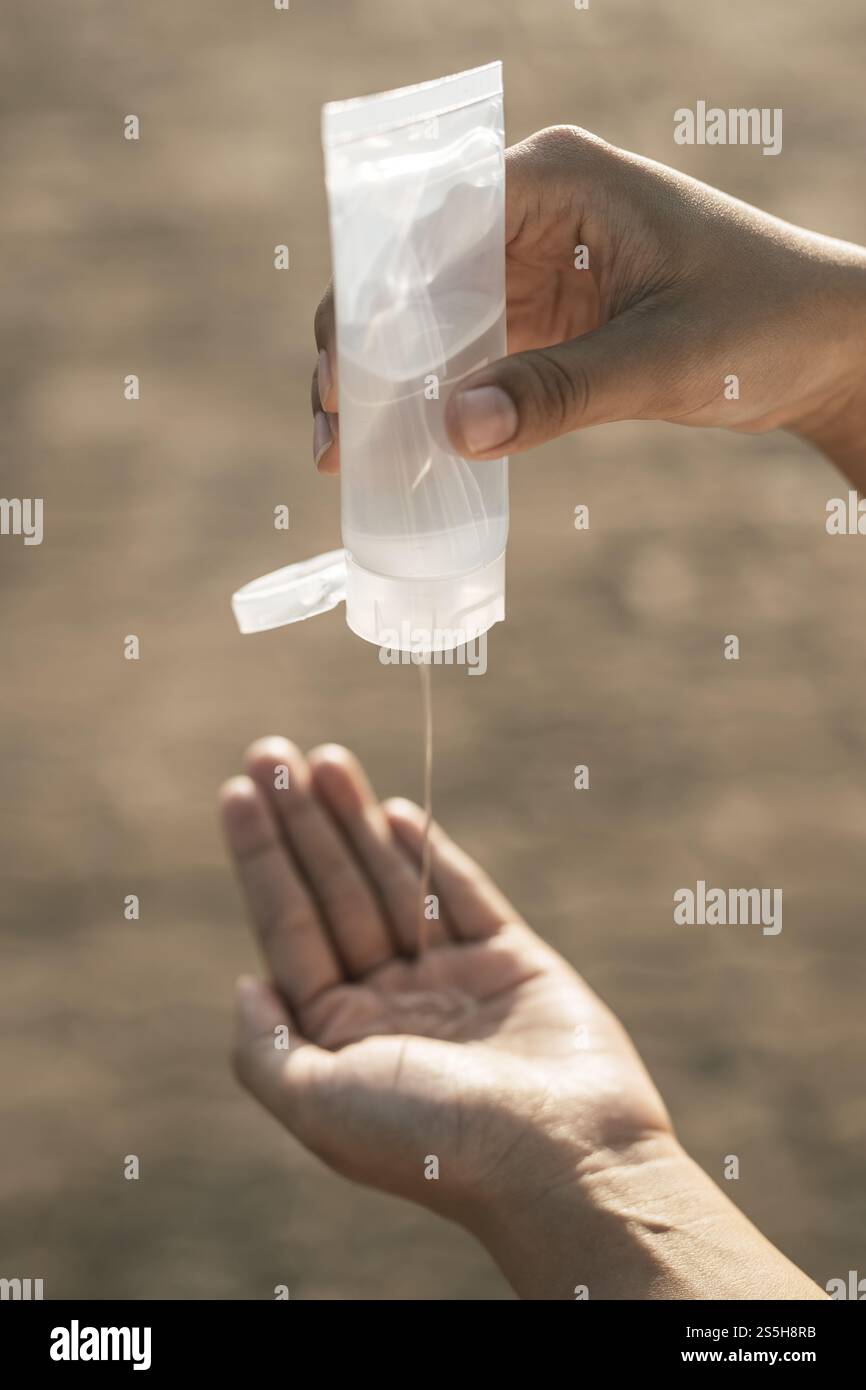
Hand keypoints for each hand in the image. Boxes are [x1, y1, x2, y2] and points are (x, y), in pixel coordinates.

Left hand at [220, 739, 824, 1298]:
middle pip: (334, 893)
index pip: (288, 927)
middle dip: (302, 823)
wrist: (561, 1158)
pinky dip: (429, 853)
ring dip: (355, 821)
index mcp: (340, 1038)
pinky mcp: (512, 964)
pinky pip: (462, 895)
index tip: (238, 792)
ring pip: (392, 883)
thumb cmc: (432, 1139)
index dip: (262, 857)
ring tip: (325, 758)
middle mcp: (389, 1006)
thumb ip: (265, 1046)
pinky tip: (392, 810)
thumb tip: (245, 982)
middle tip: (270, 750)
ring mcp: (450, 982)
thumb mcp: (319, 1104)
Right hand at [311, 126, 865, 480]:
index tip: (339, 377)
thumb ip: (558, 393)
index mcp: (556, 180)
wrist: (827, 346)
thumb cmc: (764, 323)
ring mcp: (534, 265)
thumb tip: (453, 432)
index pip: (428, 227)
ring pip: (431, 322)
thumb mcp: (659, 360)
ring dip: (389, 385)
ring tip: (342, 455)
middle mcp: (532, 211)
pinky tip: (401, 452)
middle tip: (330, 432)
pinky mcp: (545, 318)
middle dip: (363, 352)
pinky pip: (469, 356)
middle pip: (413, 277)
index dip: (370, 303)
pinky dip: (435, 402)